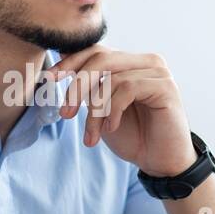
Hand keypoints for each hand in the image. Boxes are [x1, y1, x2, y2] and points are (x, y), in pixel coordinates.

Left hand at [48, 46, 195, 176]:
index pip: (95, 51)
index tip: (49, 78)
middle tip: (65, 113)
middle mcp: (145, 61)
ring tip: (92, 135)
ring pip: (111, 79)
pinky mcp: (165, 86)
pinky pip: (128, 89)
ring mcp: (158, 72)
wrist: (160, 162)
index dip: (69, 62)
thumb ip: (88, 88)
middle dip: (77, 86)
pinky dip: (113, 110)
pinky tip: (112, 127)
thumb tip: (59, 63)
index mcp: (130, 63)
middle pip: (100, 59)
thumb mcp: (101, 110)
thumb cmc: (132, 137)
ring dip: (95, 111)